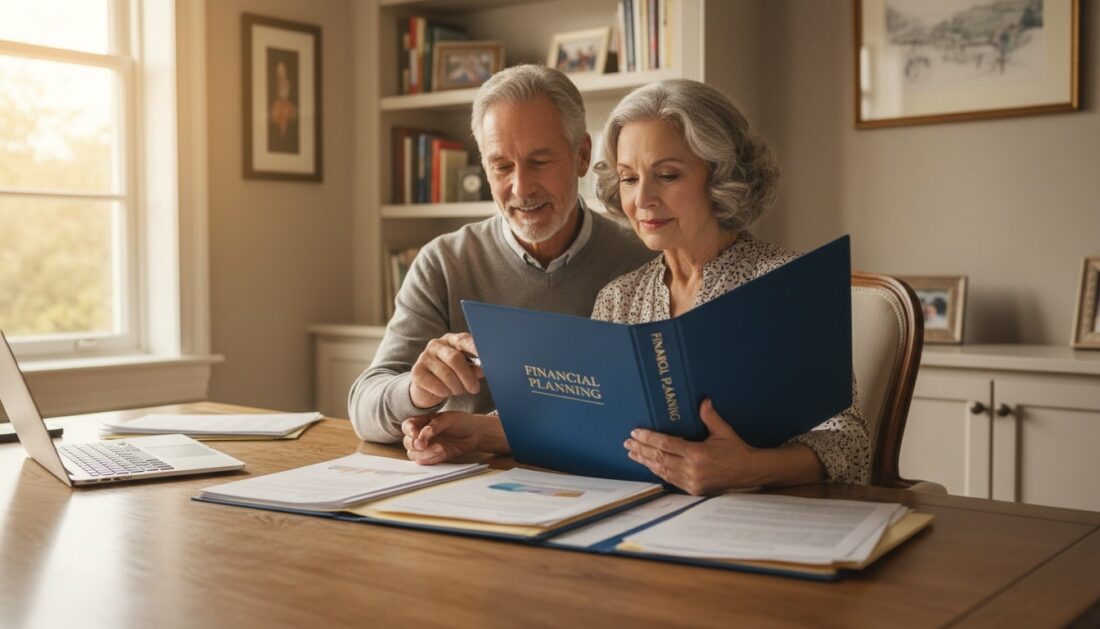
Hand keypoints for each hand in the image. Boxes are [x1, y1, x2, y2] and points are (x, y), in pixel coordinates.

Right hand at [402, 411, 492, 464]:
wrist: (475, 433)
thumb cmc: (461, 422)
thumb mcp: (448, 419)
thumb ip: (433, 427)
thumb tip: (421, 436)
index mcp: (422, 422)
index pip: (408, 426)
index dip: (408, 430)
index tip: (414, 433)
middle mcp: (421, 435)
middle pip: (408, 442)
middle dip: (415, 444)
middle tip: (423, 445)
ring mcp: (427, 447)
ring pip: (414, 454)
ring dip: (424, 453)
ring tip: (440, 448)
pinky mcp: (434, 457)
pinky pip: (426, 462)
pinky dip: (432, 459)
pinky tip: (442, 453)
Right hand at [409, 333, 482, 408]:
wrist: (426, 388)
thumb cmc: (451, 375)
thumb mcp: (465, 370)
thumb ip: (475, 368)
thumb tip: (485, 369)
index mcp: (451, 340)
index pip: (464, 340)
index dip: (475, 347)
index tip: (487, 356)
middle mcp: (436, 345)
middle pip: (455, 359)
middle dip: (467, 377)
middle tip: (475, 389)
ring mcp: (424, 357)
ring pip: (446, 374)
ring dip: (457, 387)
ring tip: (459, 391)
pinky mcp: (417, 372)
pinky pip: (436, 385)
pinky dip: (445, 392)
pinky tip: (446, 393)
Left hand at [624, 399, 762, 494]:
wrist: (749, 472)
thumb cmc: (737, 450)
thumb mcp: (724, 432)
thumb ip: (710, 416)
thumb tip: (703, 400)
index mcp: (698, 453)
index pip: (666, 444)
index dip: (649, 438)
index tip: (636, 433)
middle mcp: (692, 469)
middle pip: (659, 458)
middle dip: (641, 449)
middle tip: (627, 443)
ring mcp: (691, 481)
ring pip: (662, 470)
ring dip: (645, 461)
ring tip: (632, 454)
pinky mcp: (693, 489)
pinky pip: (670, 480)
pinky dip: (658, 471)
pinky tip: (649, 465)